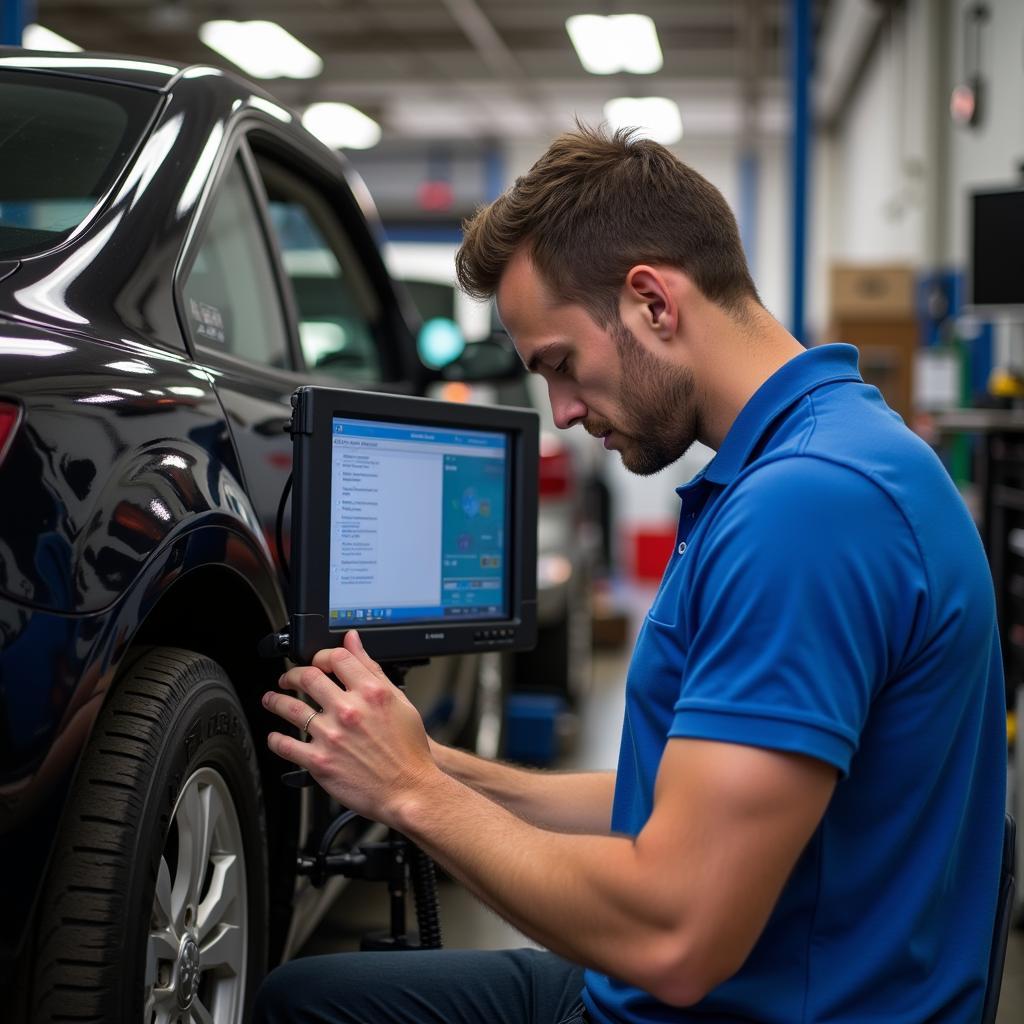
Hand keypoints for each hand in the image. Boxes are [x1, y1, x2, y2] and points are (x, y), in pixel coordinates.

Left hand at [263, 630, 438, 823]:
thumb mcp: (398, 701)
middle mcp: (349, 711)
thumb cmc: (408, 749)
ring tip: (272, 700)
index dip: (321, 655)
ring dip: (275, 701)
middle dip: (291, 675)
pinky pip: (286, 746)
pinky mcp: (320, 762)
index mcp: (370, 692)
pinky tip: (276, 737)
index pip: (335, 658)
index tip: (316, 662)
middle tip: (288, 679)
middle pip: (307, 678)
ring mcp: (332, 736)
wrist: (409, 790)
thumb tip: (354, 642)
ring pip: (290, 708)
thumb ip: (372, 669)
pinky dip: (276, 740)